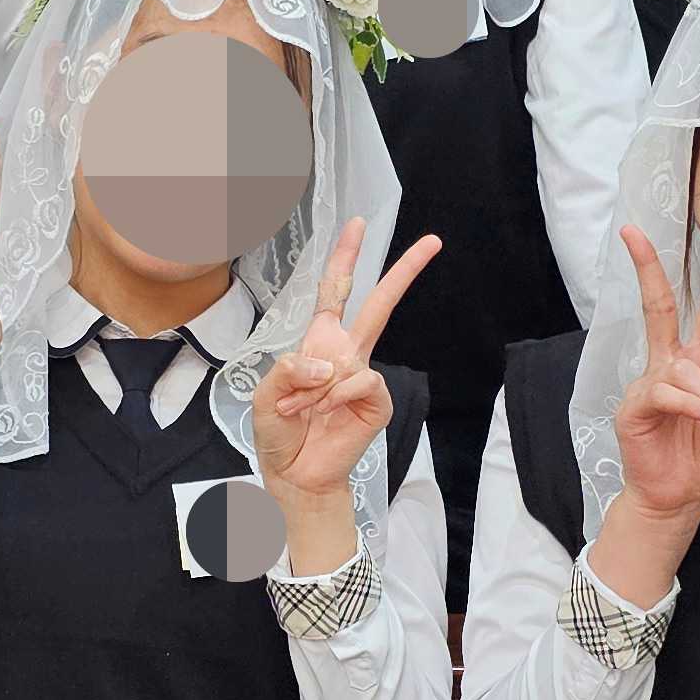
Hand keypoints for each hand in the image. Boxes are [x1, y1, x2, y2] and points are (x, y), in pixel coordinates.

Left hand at [250, 220, 439, 503]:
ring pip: (357, 355)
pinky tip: (327, 413)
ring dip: (320, 386)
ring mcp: (363, 377)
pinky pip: (362, 382)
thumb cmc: (278, 432)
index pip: (334, 292)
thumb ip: (290, 368)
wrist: (294, 474)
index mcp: (319, 342)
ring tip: (304, 412)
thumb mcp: (267, 393)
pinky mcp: (376, 401)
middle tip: (432, 241)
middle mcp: (346, 353)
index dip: (345, 258)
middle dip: (403, 272)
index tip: (358, 225)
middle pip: (379, 304)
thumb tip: (330, 362)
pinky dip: (339, 396)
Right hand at [610, 225, 699, 523]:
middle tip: (634, 234)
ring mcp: (650, 384)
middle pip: (657, 307)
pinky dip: (692, 405)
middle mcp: (671, 366)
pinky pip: (666, 394)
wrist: (679, 497)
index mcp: (699, 364)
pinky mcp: (636, 407)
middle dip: (647, 269)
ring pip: (683, 369)